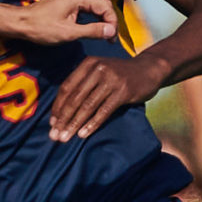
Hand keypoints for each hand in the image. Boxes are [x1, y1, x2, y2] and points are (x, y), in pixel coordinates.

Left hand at [9, 0, 118, 46]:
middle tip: (111, 38)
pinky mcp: (69, 1)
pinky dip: (93, 18)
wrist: (21, 23)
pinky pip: (87, 8)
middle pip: (102, 5)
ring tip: (105, 36)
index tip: (112, 37)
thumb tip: (111, 31)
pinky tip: (95, 29)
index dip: (112, 23)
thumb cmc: (40, 27)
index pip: (106, 6)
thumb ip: (92, 31)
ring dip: (102, 20)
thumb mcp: (69, 33)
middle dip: (109, 22)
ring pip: (96, 6)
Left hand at [44, 53, 169, 141]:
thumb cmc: (120, 74)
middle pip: (75, 98)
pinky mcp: (123, 91)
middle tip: (54, 135)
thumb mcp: (99, 71)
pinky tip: (83, 134)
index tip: (52, 123)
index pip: (67, 87)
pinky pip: (103, 111)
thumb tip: (62, 109)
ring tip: (65, 138)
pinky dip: (92, 124)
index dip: (57, 107)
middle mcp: (97, 70)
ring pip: (87, 106)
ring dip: (74, 124)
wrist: (149, 69)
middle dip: (63, 119)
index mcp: (88, 64)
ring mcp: (111, 80)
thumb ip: (83, 84)